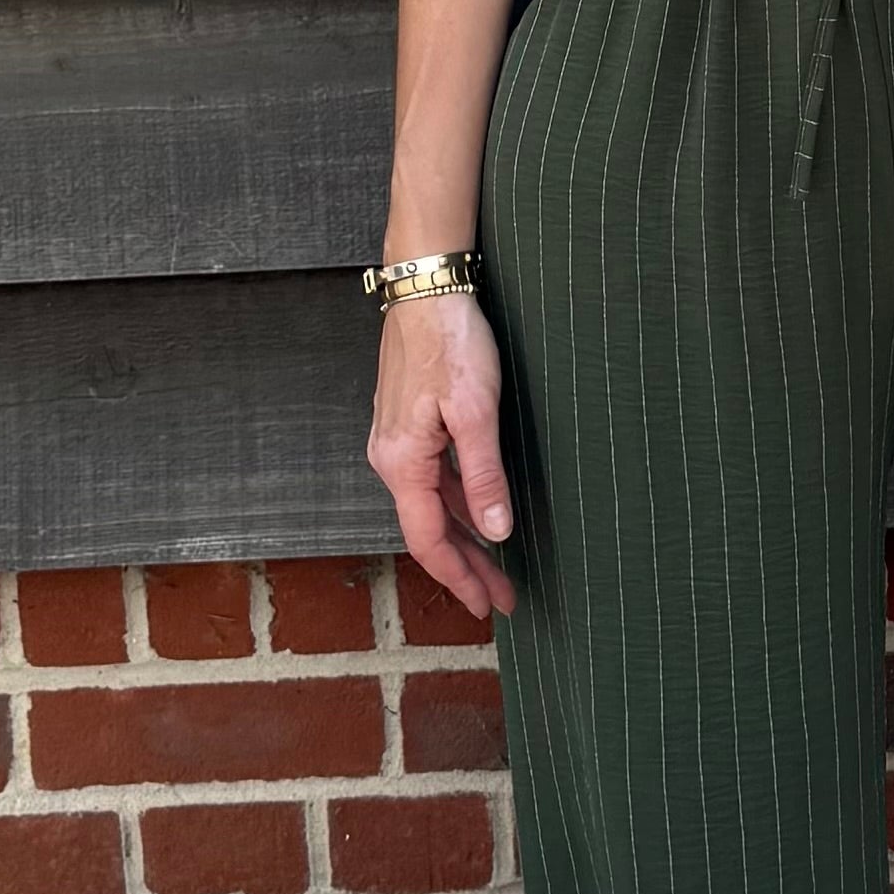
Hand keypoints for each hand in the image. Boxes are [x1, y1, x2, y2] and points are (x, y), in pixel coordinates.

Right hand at [368, 295, 517, 616]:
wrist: (425, 288)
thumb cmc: (449, 341)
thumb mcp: (476, 412)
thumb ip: (485, 474)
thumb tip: (496, 532)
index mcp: (402, 462)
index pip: (430, 540)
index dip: (460, 578)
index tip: (489, 605)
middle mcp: (391, 458)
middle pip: (430, 530)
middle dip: (466, 568)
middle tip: (501, 598)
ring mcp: (397, 442)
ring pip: (432, 506)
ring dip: (464, 537)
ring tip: (497, 566)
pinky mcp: (408, 425)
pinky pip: (433, 480)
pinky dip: (458, 505)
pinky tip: (480, 514)